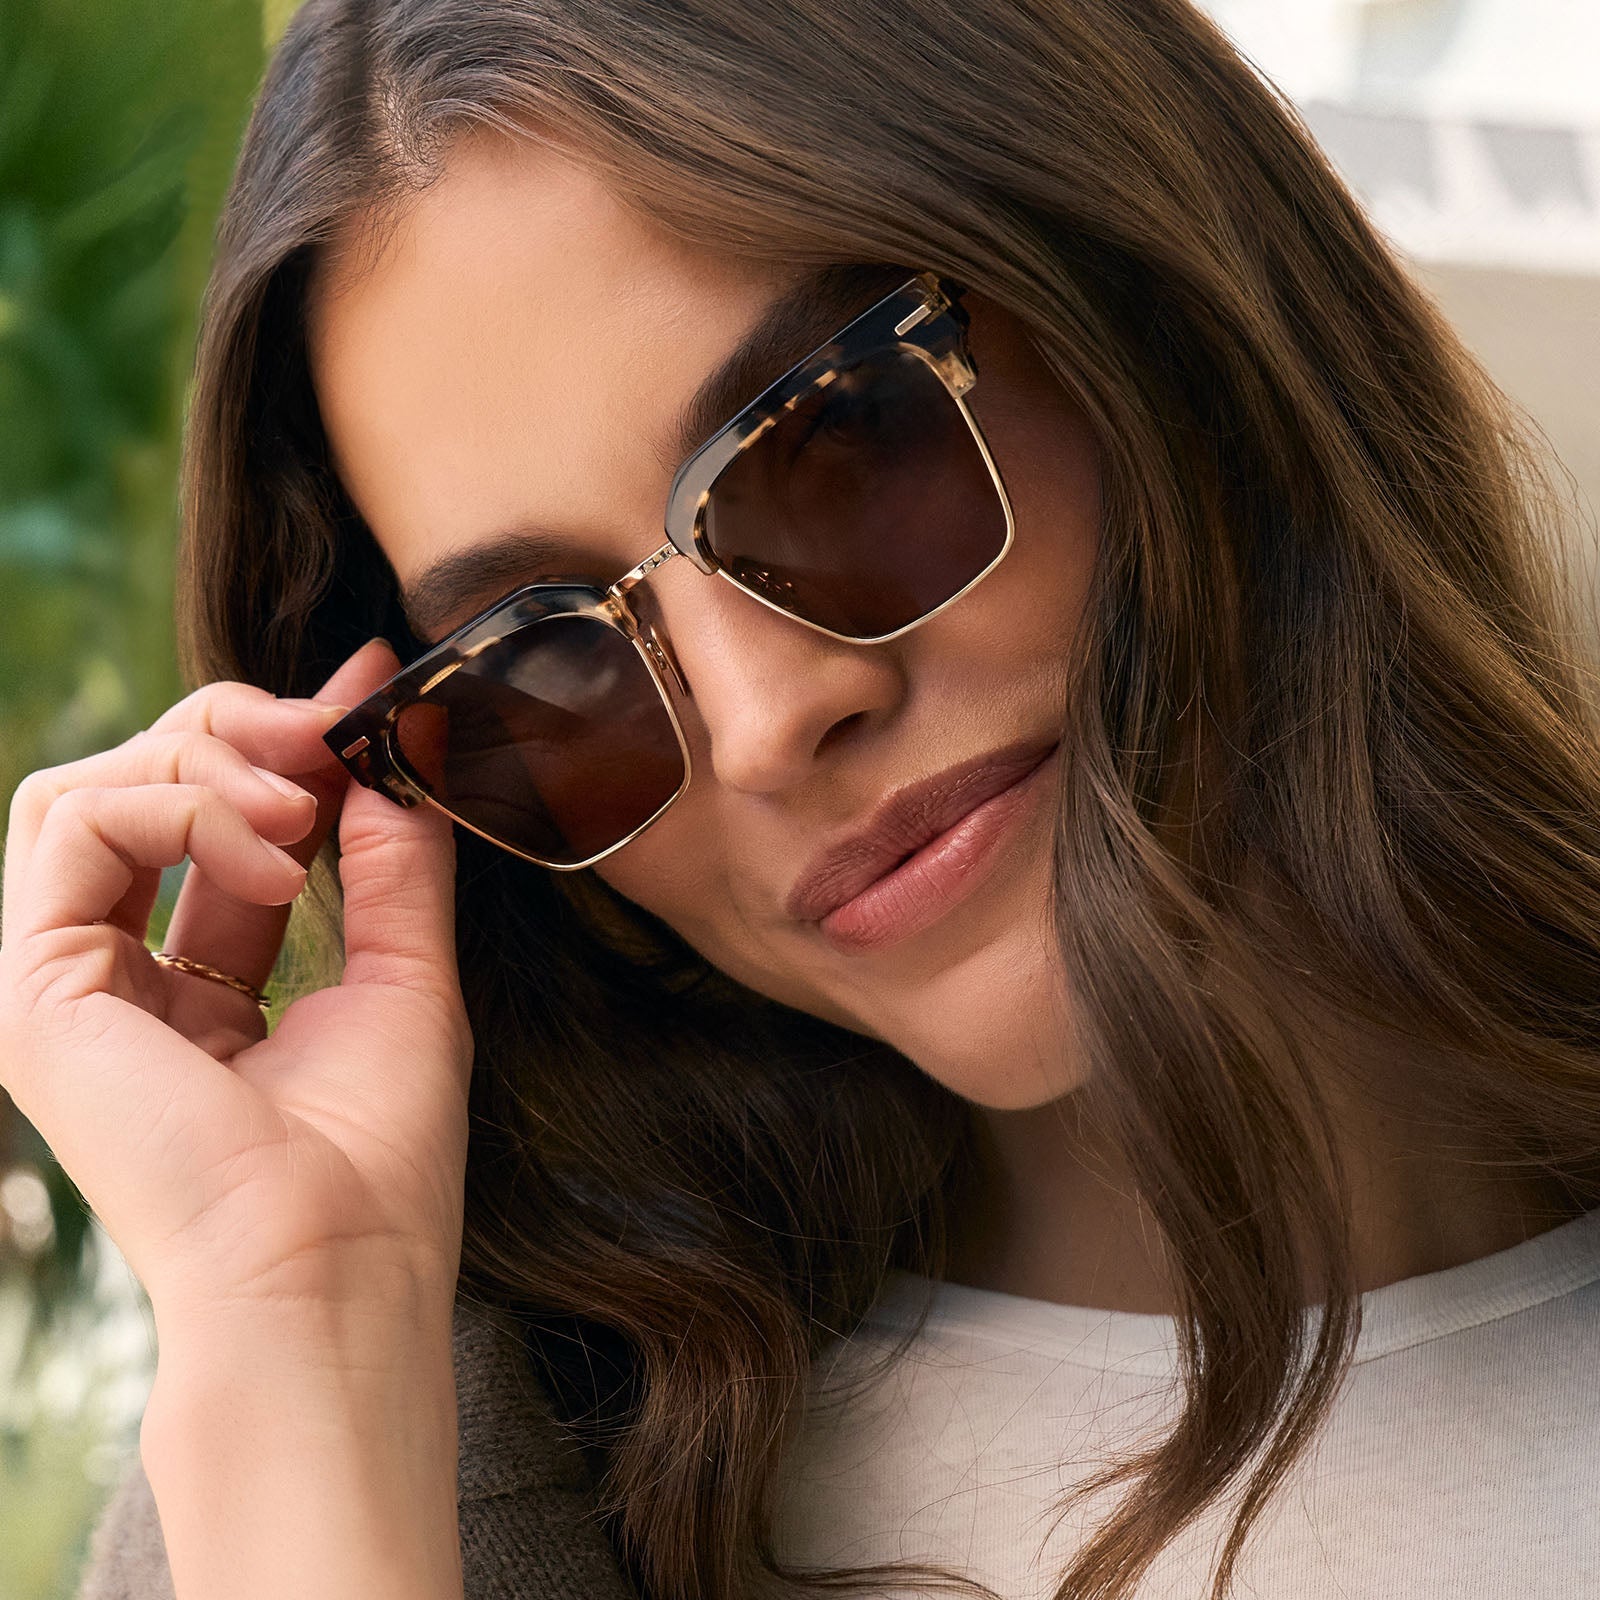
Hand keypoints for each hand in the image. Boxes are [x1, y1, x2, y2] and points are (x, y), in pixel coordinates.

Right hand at [0, 641, 473, 1328]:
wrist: (330, 1269)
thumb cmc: (376, 1155)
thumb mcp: (405, 971)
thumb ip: (391, 858)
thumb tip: (387, 734)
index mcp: (196, 988)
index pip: (212, 826)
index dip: (281, 749)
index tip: (361, 694)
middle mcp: (117, 981)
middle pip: (138, 787)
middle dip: (239, 733)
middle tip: (328, 737)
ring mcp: (64, 984)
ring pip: (88, 787)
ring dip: (208, 762)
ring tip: (302, 810)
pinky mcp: (31, 988)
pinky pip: (71, 822)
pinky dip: (181, 806)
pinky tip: (274, 860)